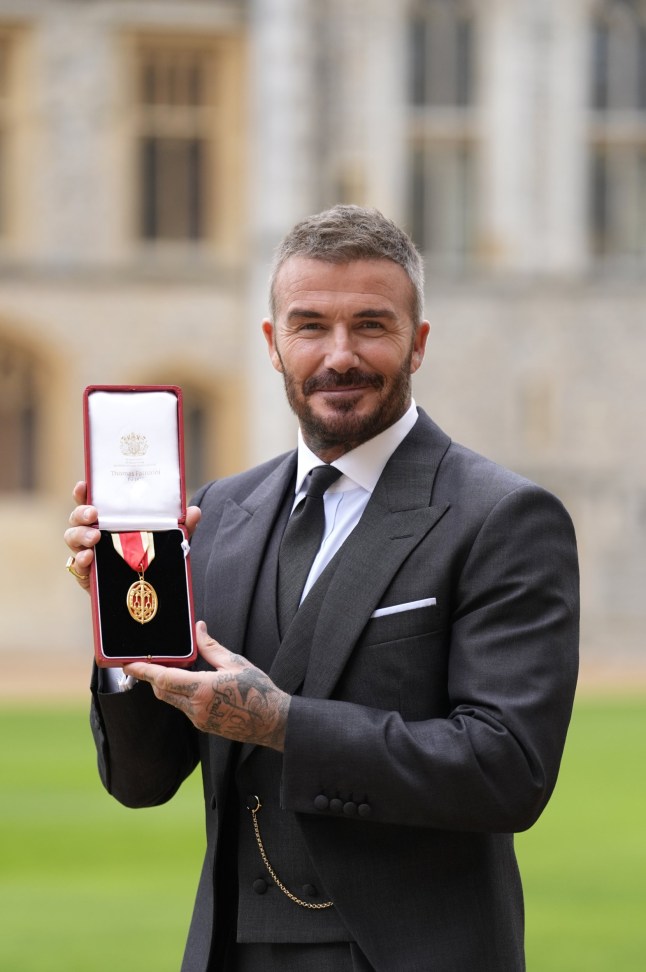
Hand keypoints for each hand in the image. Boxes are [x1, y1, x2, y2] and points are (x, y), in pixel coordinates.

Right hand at [63, 481, 201, 590]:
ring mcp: (88, 553)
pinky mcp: (88, 576)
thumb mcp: (170, 542)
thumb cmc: (153, 559)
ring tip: (93, 539)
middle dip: (81, 513)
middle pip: (77, 518)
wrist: (150, 593)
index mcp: (111, 519)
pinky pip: (76, 567)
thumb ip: (182, 528)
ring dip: (80, 536)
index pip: (92, 500)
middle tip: (93, 515)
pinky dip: (79, 561)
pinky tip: (87, 558)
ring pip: (72, 539)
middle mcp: (95, 533)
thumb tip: (195, 511)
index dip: (84, 492)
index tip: (84, 485)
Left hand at [123, 622, 290, 750]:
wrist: (272, 722)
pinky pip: (184, 708)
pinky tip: (191, 684)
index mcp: (202, 689)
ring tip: (173, 669)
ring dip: (167, 686)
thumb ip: (211, 647)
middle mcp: (196, 708)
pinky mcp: (203, 725)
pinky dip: (180, 694)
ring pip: (172, 700)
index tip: (128, 665)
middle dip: (152, 677)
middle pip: (162, 691)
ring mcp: (199, 719)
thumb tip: (198, 629)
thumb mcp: (235, 662)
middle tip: (148, 662)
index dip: (143, 672)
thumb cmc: (258, 690)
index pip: (164, 679)